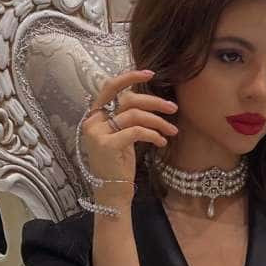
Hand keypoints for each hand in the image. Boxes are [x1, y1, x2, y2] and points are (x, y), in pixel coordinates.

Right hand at [80, 69, 178, 201]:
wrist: (111, 191)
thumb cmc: (119, 163)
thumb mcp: (122, 136)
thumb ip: (128, 118)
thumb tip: (152, 102)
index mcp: (95, 116)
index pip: (110, 88)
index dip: (129, 78)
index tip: (150, 74)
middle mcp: (92, 121)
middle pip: (127, 100)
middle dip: (154, 102)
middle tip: (173, 108)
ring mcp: (97, 133)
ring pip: (135, 115)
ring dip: (158, 121)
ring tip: (172, 130)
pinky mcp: (107, 145)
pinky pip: (136, 131)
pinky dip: (153, 134)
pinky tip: (161, 142)